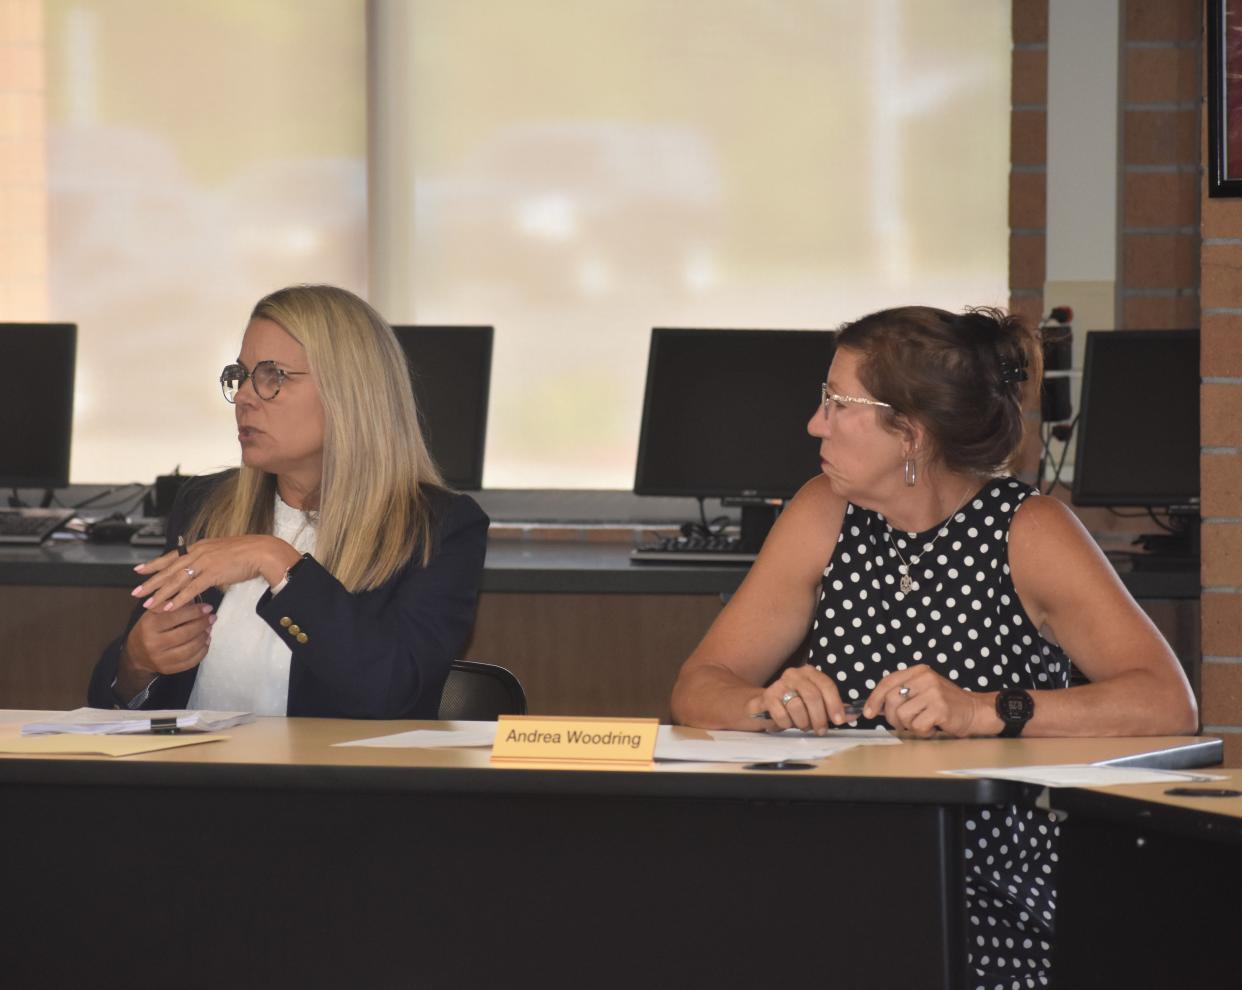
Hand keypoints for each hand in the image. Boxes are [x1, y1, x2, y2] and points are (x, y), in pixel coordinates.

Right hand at [117, 603, 215, 696]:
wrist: (136, 654)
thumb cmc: (148, 628)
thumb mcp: (153, 613)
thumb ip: (171, 604)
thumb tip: (194, 598)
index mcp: (149, 625)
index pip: (176, 616)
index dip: (195, 611)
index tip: (208, 607)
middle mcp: (153, 643)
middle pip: (185, 633)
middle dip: (202, 624)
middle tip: (212, 618)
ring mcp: (160, 659)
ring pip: (189, 649)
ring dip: (204, 638)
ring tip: (209, 629)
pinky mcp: (168, 670)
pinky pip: (190, 662)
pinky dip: (202, 652)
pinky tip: (205, 642)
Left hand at [132, 535, 302, 612]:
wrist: (264, 551)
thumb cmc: (250, 553)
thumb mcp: (225, 553)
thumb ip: (213, 562)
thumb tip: (208, 572)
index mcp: (201, 546)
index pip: (172, 555)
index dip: (154, 564)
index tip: (139, 570)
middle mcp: (199, 552)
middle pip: (169, 568)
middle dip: (151, 581)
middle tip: (136, 592)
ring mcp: (205, 562)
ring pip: (177, 579)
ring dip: (161, 593)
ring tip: (148, 604)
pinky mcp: (212, 573)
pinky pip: (191, 588)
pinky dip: (179, 599)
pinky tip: (169, 607)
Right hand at [748, 666, 852, 734]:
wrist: (765, 705)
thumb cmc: (795, 705)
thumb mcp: (817, 706)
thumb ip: (834, 709)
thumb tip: (854, 714)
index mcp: (810, 673)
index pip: (826, 685)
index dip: (834, 704)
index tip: (838, 720)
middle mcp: (794, 674)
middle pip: (813, 696)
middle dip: (819, 718)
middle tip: (821, 730)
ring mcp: (779, 684)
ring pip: (797, 706)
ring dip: (803, 722)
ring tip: (802, 726)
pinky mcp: (767, 696)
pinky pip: (782, 714)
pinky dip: (787, 724)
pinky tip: (787, 723)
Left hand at [863, 664, 985, 737]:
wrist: (975, 711)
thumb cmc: (946, 704)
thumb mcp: (923, 690)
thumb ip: (902, 693)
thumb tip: (875, 706)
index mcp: (919, 671)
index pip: (887, 682)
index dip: (874, 698)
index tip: (868, 712)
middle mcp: (925, 678)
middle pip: (891, 699)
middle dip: (892, 717)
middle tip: (903, 724)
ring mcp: (933, 692)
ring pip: (902, 714)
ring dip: (909, 725)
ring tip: (922, 723)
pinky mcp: (940, 708)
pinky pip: (917, 725)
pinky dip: (922, 731)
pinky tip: (932, 727)